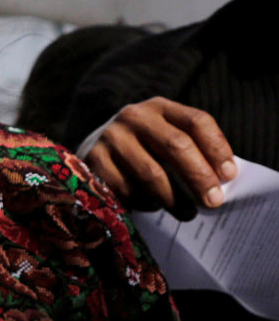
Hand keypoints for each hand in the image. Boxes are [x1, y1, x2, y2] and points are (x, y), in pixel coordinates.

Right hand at [83, 98, 235, 216]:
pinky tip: (152, 206)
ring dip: (174, 198)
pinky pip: (126, 188)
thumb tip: (220, 183)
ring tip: (188, 213)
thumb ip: (191, 150)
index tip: (229, 176)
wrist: (92, 146)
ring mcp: (111, 137)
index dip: (217, 148)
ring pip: (151, 173)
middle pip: (176, 145)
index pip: (196, 122)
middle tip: (213, 201)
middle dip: (199, 177)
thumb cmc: (143, 147)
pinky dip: (144, 203)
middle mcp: (134, 117)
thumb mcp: (165, 137)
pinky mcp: (93, 160)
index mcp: (160, 107)